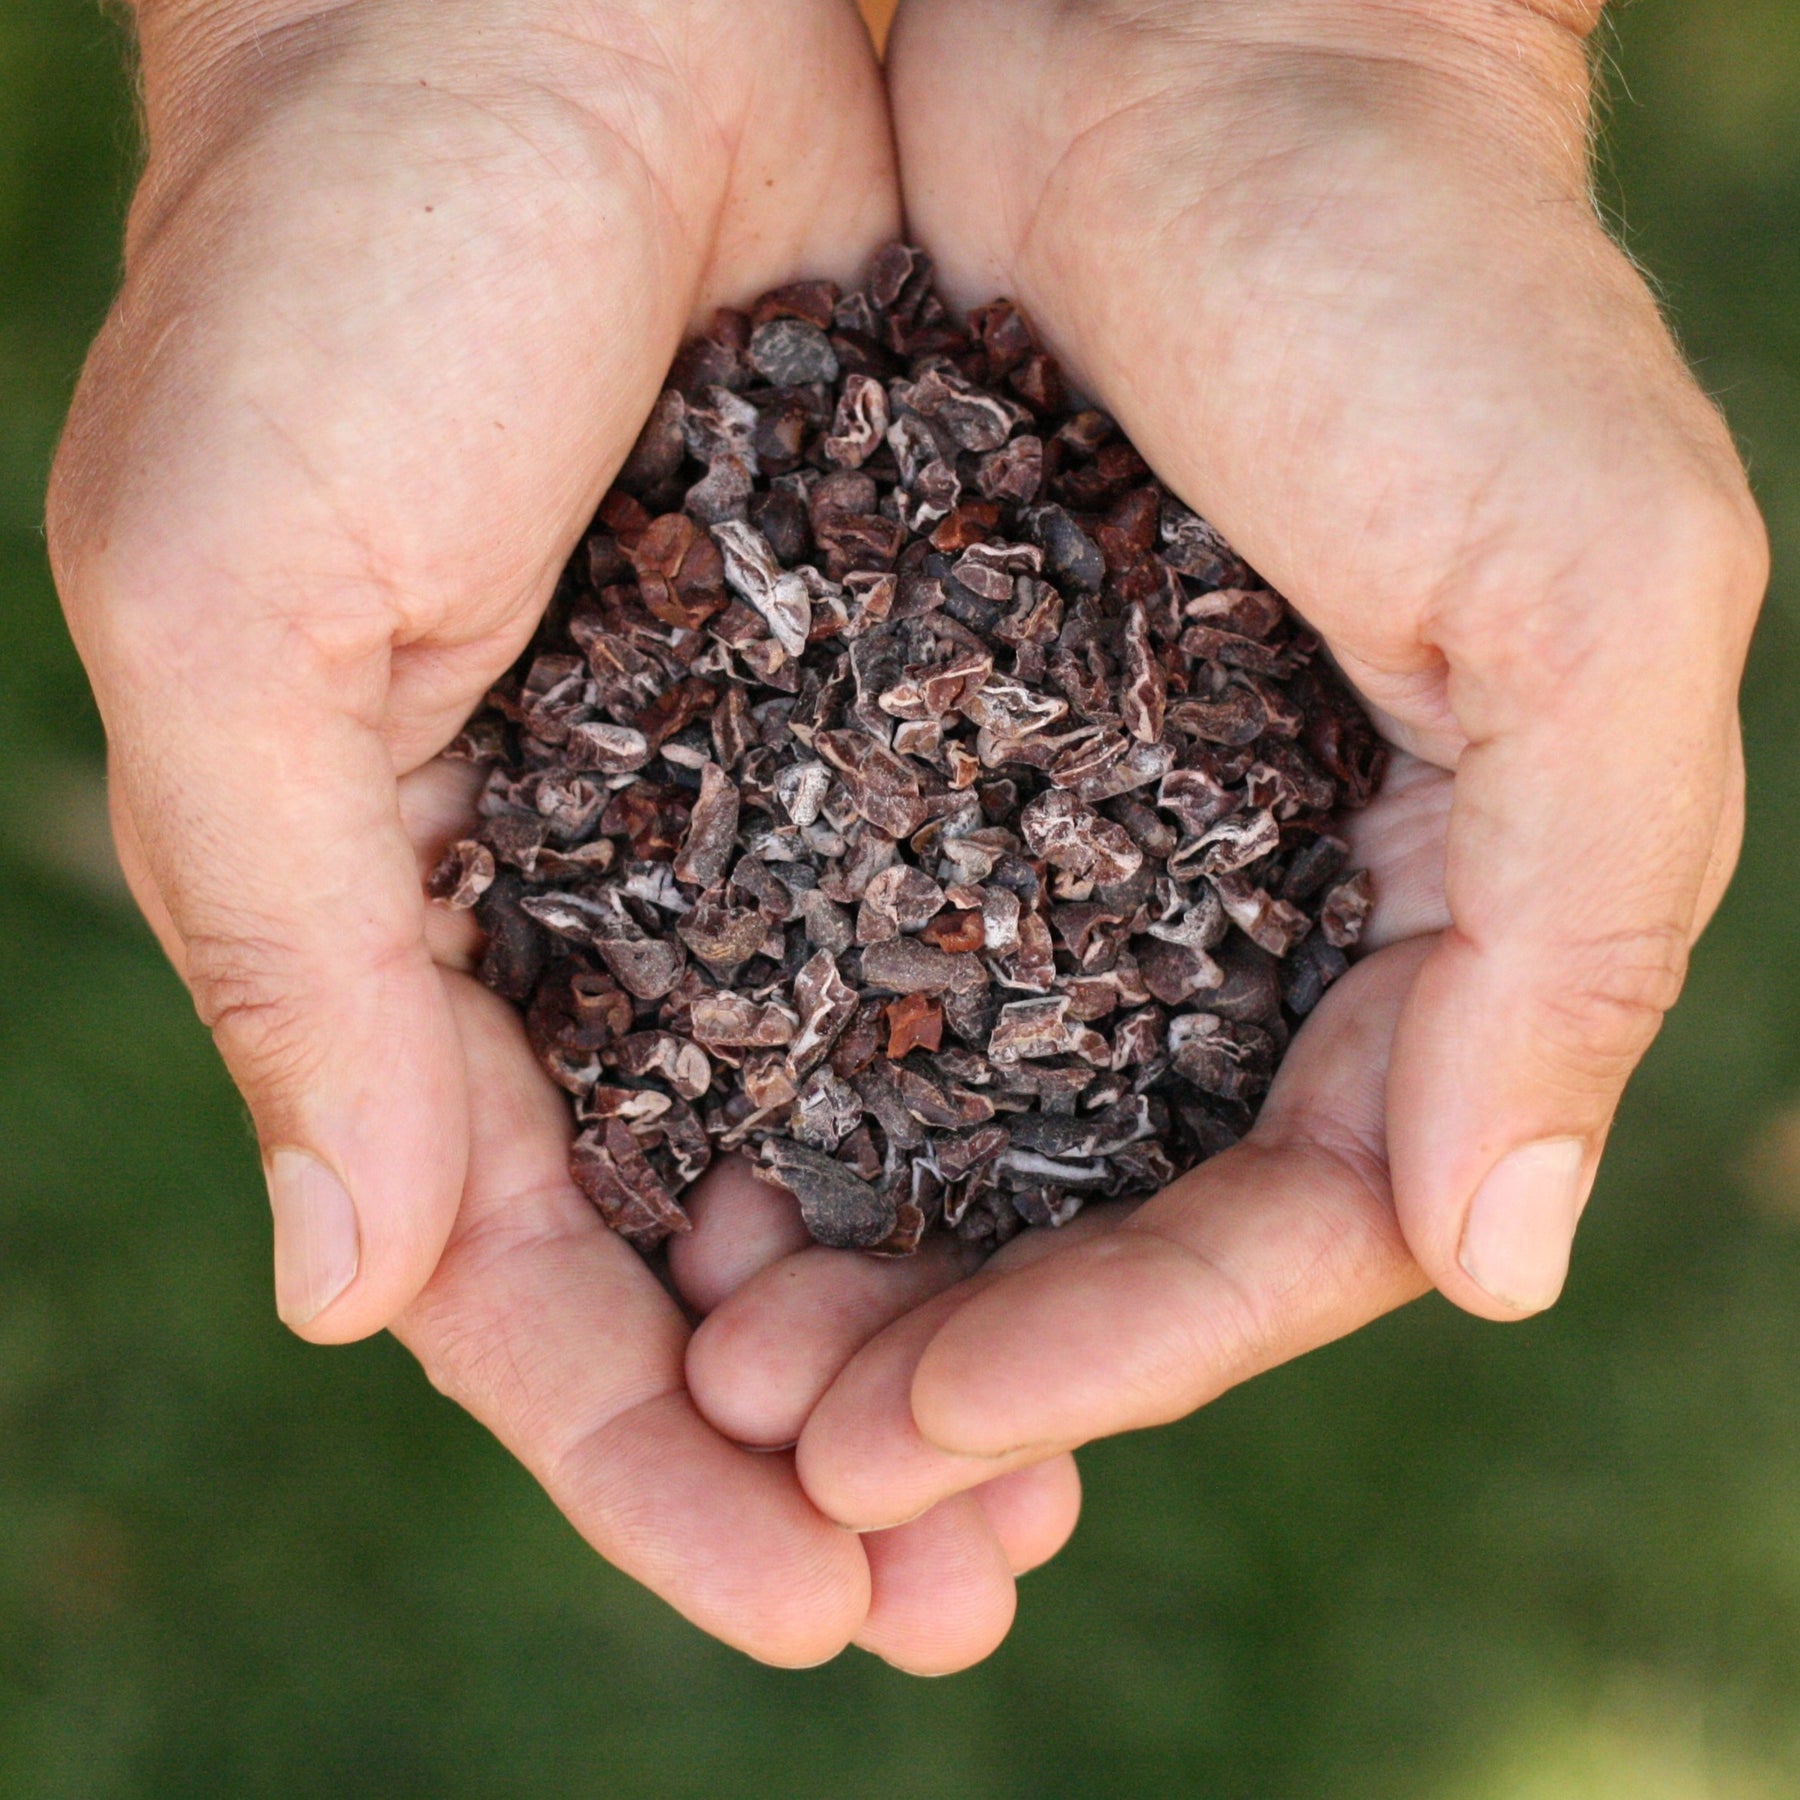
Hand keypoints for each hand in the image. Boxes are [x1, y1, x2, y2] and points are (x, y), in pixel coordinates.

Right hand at [50, 0, 1068, 1667]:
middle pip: (694, 1248)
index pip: (507, 1268)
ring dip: (937, 1318)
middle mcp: (579, 910)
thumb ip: (297, 956)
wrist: (552, 15)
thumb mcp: (235, 616)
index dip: (637, 1457)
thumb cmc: (340, 278)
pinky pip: (960, 960)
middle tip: (957, 1602)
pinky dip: (1015, 1112)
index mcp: (394, 928)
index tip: (793, 1607)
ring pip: (843, 1141)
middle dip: (810, 1437)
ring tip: (1048, 1494)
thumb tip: (346, 1286)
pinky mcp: (887, 714)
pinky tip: (1110, 1233)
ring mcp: (741, 824)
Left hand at [687, 0, 1765, 1536]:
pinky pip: (856, 961)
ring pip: (975, 1121)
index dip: (1134, 1346)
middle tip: (801, 1452)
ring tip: (715, 1361)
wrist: (1187, 41)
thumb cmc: (1419, 284)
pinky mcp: (935, 742)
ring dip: (861, 1260)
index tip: (944, 1429)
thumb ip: (1577, 924)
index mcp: (1436, 913)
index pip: (1295, 1216)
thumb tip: (1496, 1261)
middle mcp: (1258, 904)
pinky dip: (785, 1085)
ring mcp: (1088, 834)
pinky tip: (678, 1173)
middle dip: (976, 1351)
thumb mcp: (1588, 590)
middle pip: (1116, 1206)